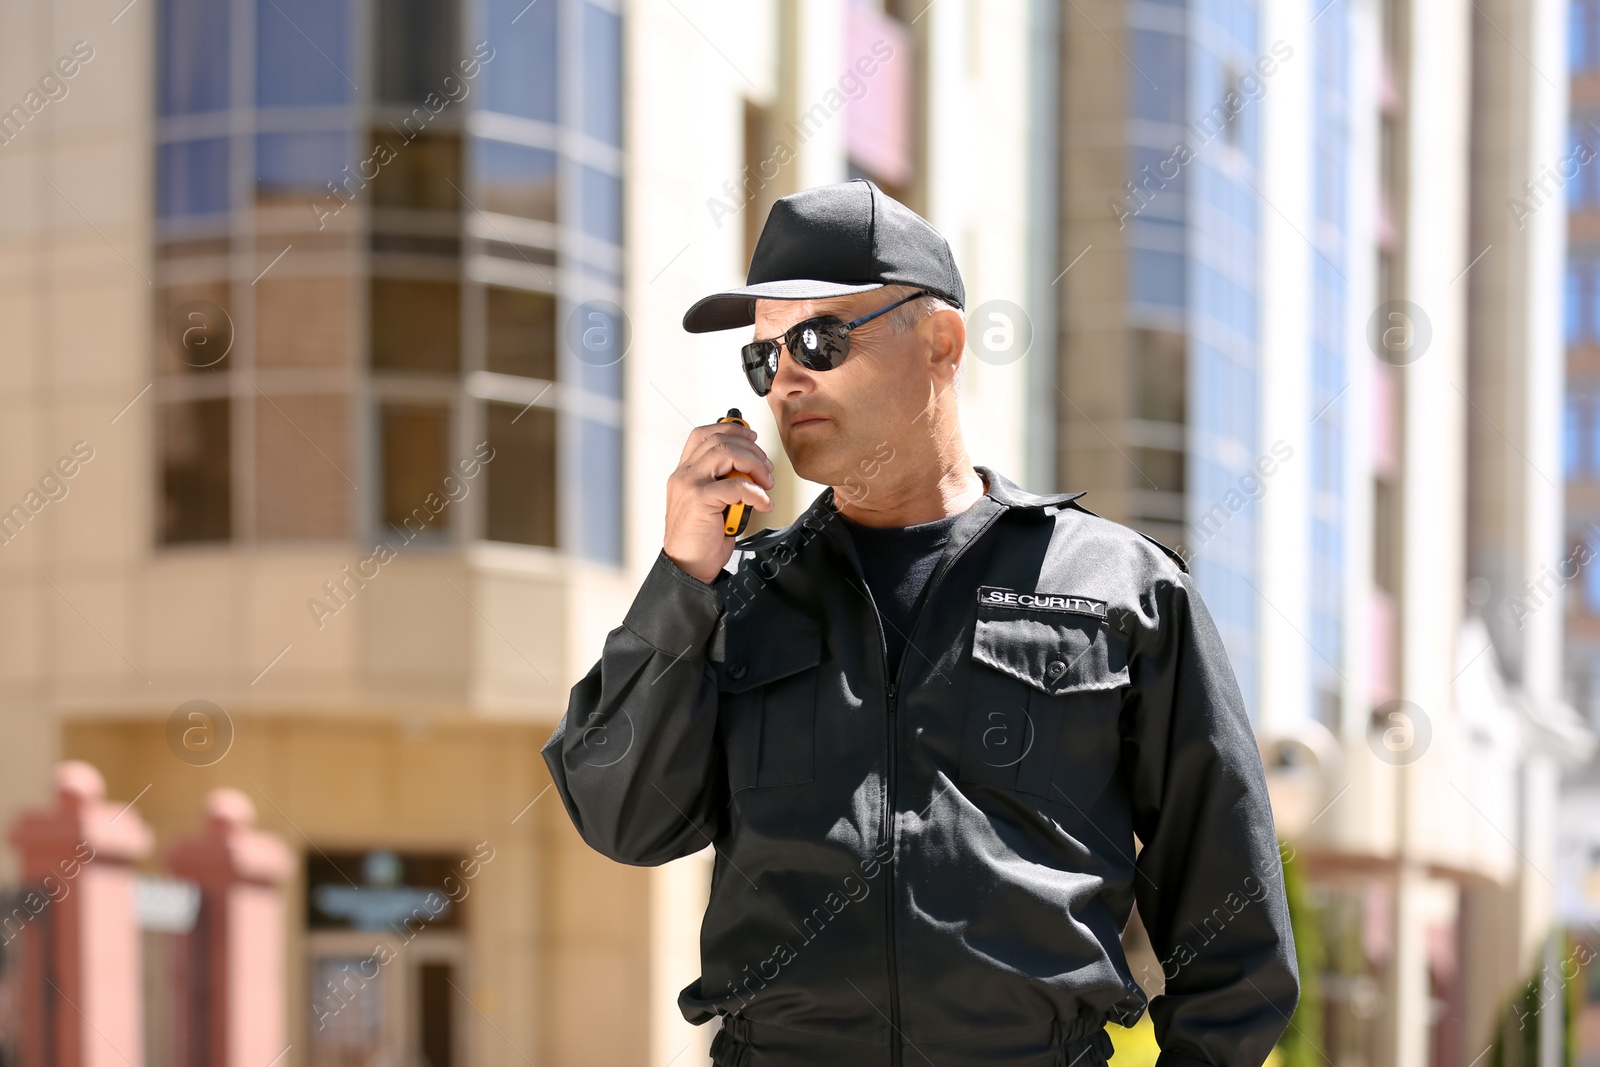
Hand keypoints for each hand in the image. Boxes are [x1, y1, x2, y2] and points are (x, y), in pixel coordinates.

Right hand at [663, 420, 775, 583]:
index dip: (731, 429)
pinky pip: (736, 485)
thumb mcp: (712, 503)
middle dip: (751, 450)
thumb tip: (751, 468)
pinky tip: (762, 503)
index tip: (751, 437)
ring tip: (765, 483)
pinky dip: (756, 492)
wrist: (688, 566)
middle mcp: (684, 474)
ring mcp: (689, 484)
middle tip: (766, 468)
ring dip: (754, 465)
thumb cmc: (701, 538)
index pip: (704, 434)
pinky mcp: (699, 499)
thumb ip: (724, 482)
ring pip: (727, 454)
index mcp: (685, 472)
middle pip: (720, 440)